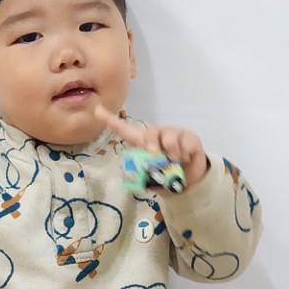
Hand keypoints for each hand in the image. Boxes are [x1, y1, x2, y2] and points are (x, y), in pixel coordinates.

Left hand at [94, 104, 209, 186]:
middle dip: (151, 145)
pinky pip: (185, 145)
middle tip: (157, 156)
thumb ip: (145, 173)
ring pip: (168, 139)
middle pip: (149, 133)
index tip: (97, 111)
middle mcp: (157, 134)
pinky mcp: (189, 136)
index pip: (124, 130)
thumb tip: (144, 167)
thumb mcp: (153, 178)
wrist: (191, 178)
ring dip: (172, 155)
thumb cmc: (167, 175)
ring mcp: (174, 133)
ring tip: (175, 162)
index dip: (110, 121)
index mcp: (143, 143)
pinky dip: (184, 157)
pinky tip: (185, 159)